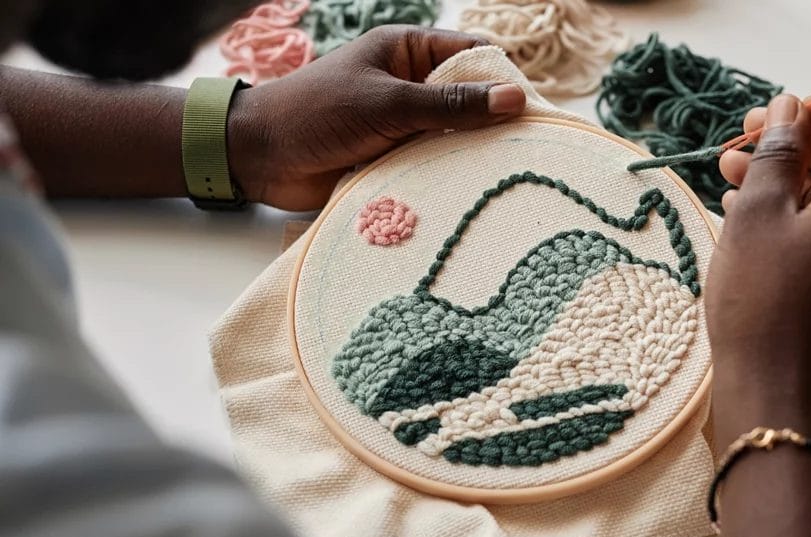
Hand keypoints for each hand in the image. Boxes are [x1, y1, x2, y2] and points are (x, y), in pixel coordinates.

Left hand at [227, 26, 525, 210]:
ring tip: (507, 178)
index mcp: (408, 51)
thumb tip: (515, 99)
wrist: (260, 157)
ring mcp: (404, 125)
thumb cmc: (317, 113)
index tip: (532, 111)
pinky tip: (472, 194)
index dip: (503, 78)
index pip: (471, 55)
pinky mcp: (396, 159)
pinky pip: (434, 165)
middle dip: (493, 122)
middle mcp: (411, 85)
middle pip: (469, 100)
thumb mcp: (389, 103)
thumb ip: (451, 105)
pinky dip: (449, 177)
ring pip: (454, 137)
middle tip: (528, 151)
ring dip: (471, 155)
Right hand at [707, 91, 810, 442]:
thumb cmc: (761, 302)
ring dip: (790, 175)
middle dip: (801, 140)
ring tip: (729, 170)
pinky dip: (797, 210)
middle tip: (743, 138)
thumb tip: (787, 111)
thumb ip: (777, 152)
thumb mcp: (758, 214)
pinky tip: (743, 208)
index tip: (791, 114)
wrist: (774, 391)